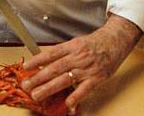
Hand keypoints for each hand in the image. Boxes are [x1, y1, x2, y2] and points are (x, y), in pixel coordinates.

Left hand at [22, 15, 141, 113]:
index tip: (26, 67)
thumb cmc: (98, 42)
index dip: (37, 60)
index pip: (52, 53)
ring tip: (37, 95)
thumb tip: (47, 61)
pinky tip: (68, 104)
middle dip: (38, 78)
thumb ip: (64, 52)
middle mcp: (79, 56)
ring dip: (49, 88)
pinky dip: (76, 97)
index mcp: (73, 46)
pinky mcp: (97, 77)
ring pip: (65, 79)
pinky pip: (84, 89)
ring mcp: (87, 68)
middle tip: (26, 85)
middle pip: (55, 68)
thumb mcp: (79, 42)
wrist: (117, 39)